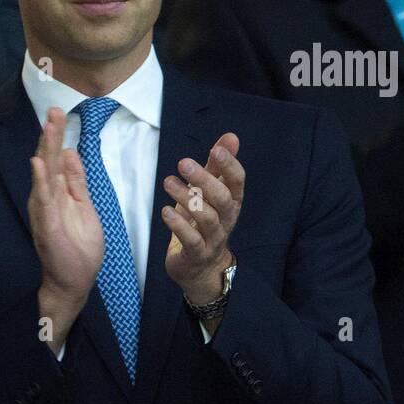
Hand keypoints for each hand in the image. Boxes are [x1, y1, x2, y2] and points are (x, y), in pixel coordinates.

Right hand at [28, 107, 103, 352]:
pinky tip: (39, 162)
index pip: (56, 158)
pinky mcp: (46, 224)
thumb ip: (76, 181)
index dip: (57, 136)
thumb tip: (71, 153)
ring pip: (44, 174)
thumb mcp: (84, 206)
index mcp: (58, 192)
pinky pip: (43, 199)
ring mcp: (45, 210)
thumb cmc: (78, 247)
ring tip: (48, 126)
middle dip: (51, 134)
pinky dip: (40, 180)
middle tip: (54, 109)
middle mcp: (47, 198)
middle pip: (49, 160)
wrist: (74, 280)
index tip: (59, 112)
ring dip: (45, 149)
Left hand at [162, 133, 242, 305]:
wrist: (199, 267)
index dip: (229, 165)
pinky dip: (178, 224)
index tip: (216, 148)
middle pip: (222, 198)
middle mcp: (227, 219)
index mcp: (232, 201)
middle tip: (184, 163)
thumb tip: (231, 136)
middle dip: (205, 179)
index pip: (237, 181)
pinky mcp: (197, 253)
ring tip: (168, 182)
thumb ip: (217, 166)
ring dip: (186, 198)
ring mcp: (214, 238)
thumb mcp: (208, 193)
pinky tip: (166, 211)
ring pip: (207, 217)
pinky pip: (191, 239)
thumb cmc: (201, 223)